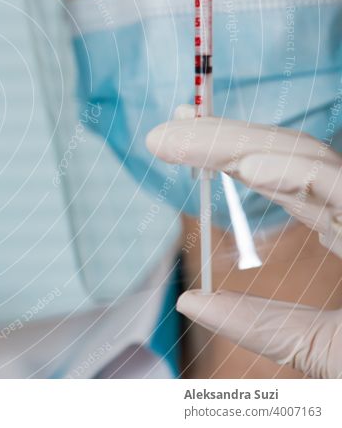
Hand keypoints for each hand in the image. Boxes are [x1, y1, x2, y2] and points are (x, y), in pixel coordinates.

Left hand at [146, 112, 341, 377]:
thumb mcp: (320, 352)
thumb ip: (263, 327)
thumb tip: (188, 305)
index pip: (283, 180)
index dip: (228, 154)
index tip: (175, 138)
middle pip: (289, 159)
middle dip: (224, 138)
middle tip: (163, 131)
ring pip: (311, 159)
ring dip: (242, 143)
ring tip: (183, 136)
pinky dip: (300, 173)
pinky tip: (248, 169)